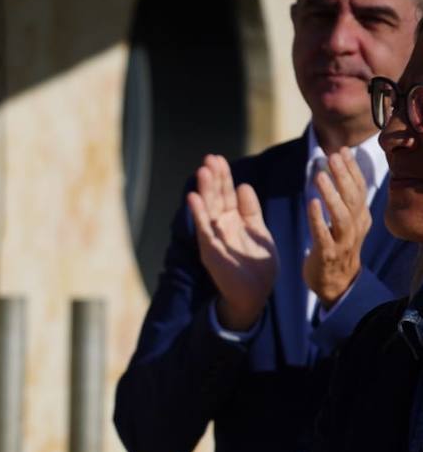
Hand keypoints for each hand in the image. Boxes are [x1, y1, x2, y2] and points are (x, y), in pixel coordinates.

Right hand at [187, 154, 278, 330]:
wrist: (255, 293)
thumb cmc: (258, 266)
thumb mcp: (260, 231)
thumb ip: (251, 210)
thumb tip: (244, 185)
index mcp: (234, 221)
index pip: (227, 194)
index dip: (223, 177)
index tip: (219, 159)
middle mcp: (221, 226)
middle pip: (216, 197)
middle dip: (213, 178)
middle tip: (209, 158)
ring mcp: (214, 238)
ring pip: (208, 209)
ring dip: (204, 190)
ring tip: (202, 171)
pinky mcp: (210, 250)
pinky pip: (203, 229)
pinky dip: (198, 214)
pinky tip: (193, 198)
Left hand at [304, 149, 370, 308]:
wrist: (337, 284)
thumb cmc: (337, 247)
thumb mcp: (345, 221)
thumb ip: (344, 198)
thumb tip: (339, 167)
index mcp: (360, 217)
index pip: (359, 188)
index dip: (351, 169)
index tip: (342, 150)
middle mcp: (355, 227)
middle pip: (353, 197)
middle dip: (343, 175)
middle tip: (332, 156)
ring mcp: (343, 242)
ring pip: (341, 215)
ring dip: (331, 194)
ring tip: (320, 176)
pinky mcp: (327, 254)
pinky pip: (323, 235)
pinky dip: (318, 219)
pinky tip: (311, 203)